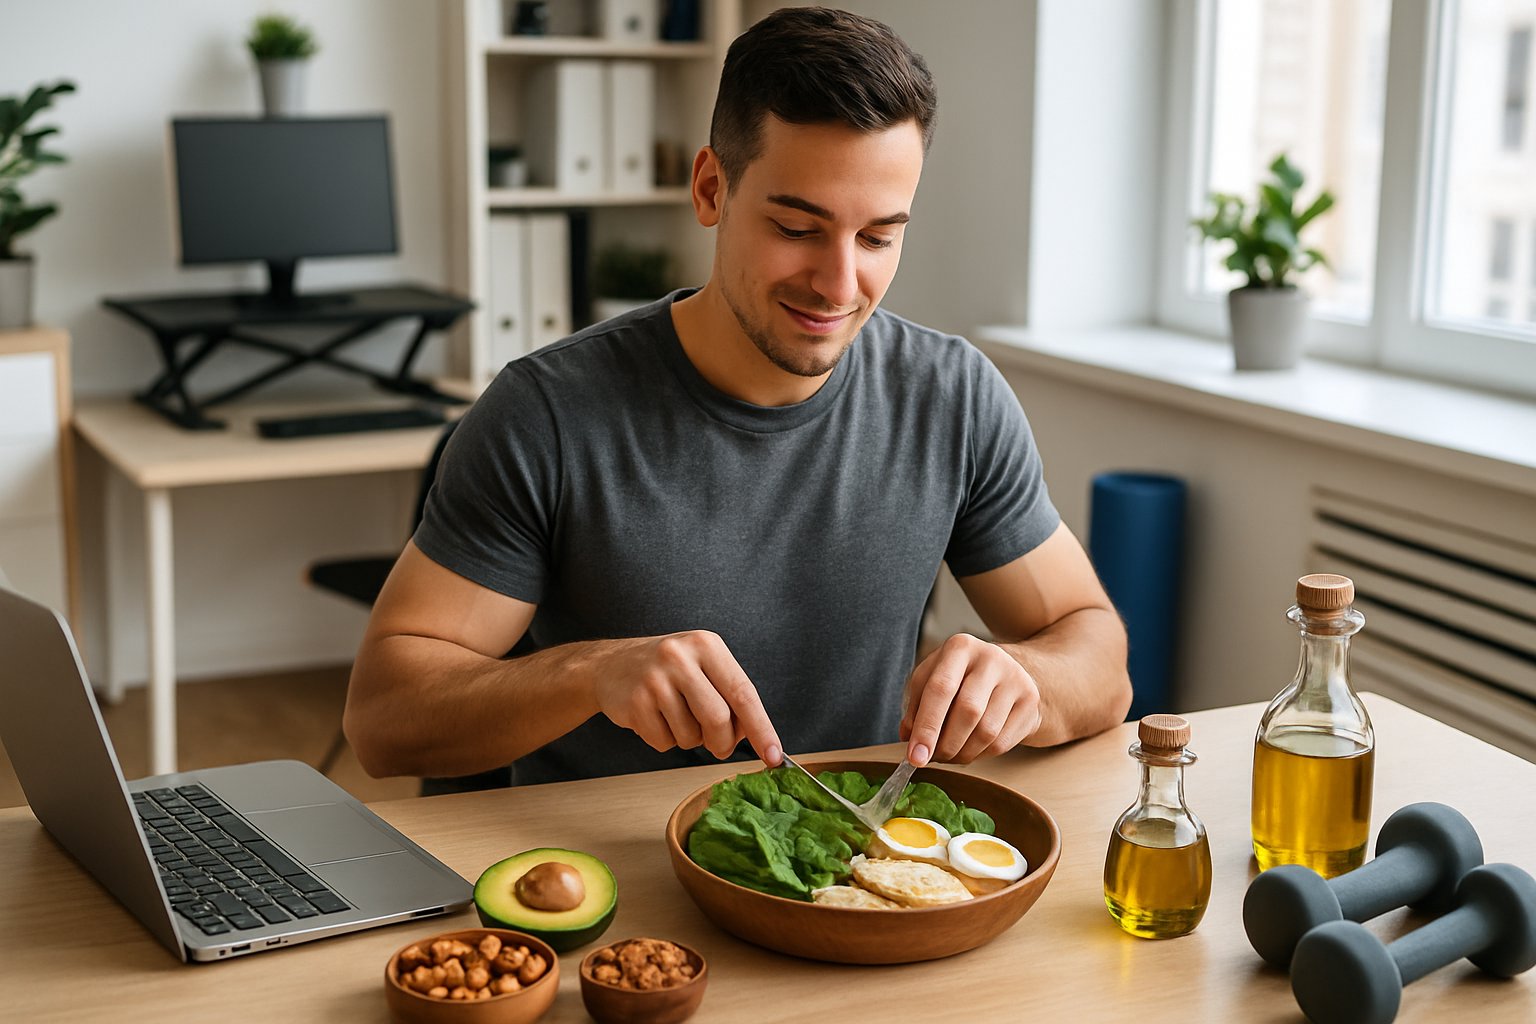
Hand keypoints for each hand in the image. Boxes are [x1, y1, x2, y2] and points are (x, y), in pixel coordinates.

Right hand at [591, 630, 781, 765]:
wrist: (611, 665)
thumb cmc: (668, 670)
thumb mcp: (703, 667)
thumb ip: (729, 696)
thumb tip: (755, 736)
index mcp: (706, 645)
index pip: (743, 692)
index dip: (762, 728)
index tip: (774, 756)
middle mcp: (680, 657)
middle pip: (718, 719)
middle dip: (723, 743)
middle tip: (718, 746)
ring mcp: (654, 679)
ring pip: (690, 736)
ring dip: (689, 740)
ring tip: (676, 717)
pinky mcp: (634, 702)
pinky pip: (663, 743)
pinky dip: (665, 741)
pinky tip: (655, 719)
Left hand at [899, 633, 1041, 764]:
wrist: (1007, 672)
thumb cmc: (961, 677)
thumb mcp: (933, 679)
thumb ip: (916, 707)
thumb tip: (910, 740)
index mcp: (960, 647)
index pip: (940, 689)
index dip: (926, 727)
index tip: (915, 756)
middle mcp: (991, 658)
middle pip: (968, 711)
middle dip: (945, 744)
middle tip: (931, 759)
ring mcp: (1016, 679)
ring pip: (986, 731)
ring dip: (962, 753)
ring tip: (949, 754)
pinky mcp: (1030, 702)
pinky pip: (1002, 742)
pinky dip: (980, 754)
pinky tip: (970, 750)